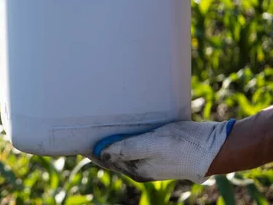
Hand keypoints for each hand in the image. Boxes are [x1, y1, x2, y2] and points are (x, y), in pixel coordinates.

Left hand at [90, 120, 234, 182]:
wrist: (214, 147)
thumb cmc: (182, 145)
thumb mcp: (151, 144)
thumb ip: (126, 149)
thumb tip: (102, 153)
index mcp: (137, 170)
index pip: (106, 159)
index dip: (91, 149)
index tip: (78, 137)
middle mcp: (142, 167)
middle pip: (113, 155)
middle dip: (100, 143)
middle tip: (86, 126)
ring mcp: (151, 159)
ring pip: (125, 149)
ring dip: (113, 138)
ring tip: (101, 123)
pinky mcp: (160, 149)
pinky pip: (137, 143)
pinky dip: (127, 135)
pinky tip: (125, 123)